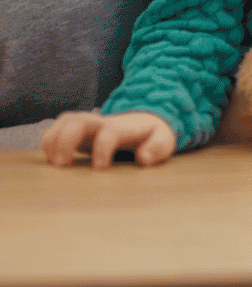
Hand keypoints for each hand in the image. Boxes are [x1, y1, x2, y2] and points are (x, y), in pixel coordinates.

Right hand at [42, 110, 175, 168]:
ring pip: (65, 121)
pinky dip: (49, 142)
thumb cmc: (153, 135)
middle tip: (62, 165)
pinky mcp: (77, 131)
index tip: (101, 168)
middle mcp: (101, 123)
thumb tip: (144, 159)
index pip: (109, 133)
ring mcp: (88, 125)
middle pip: (77, 120)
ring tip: (55, 164)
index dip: (102, 148)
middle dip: (66, 140)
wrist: (145, 121)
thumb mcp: (164, 140)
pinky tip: (52, 160)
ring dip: (54, 140)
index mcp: (122, 127)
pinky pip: (57, 129)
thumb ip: (157, 147)